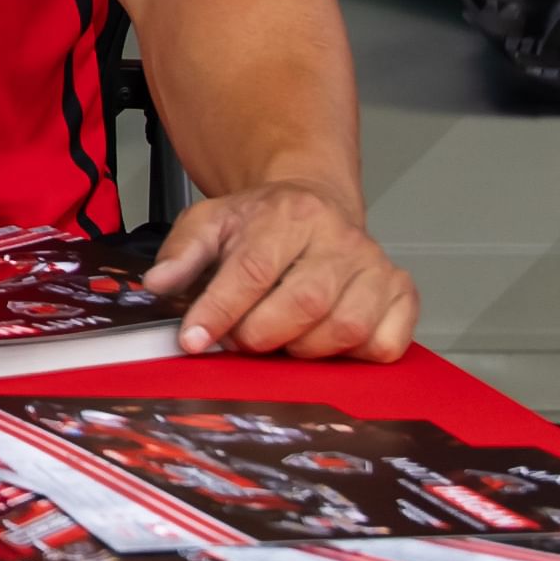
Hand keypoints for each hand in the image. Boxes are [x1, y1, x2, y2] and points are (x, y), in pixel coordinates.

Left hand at [145, 178, 416, 360]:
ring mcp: (376, 266)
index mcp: (289, 215)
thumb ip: (181, 253)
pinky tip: (326, 342)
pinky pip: (386, 342)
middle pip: (305, 302)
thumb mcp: (211, 222)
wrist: (313, 204)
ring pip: (345, 327)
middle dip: (261, 334)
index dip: (221, 311)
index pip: (254, 270)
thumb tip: (157, 284)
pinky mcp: (402, 292)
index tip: (194, 340)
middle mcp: (340, 238)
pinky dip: (354, 356)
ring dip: (303, 349)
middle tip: (240, 340)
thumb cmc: (262, 223)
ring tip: (280, 338)